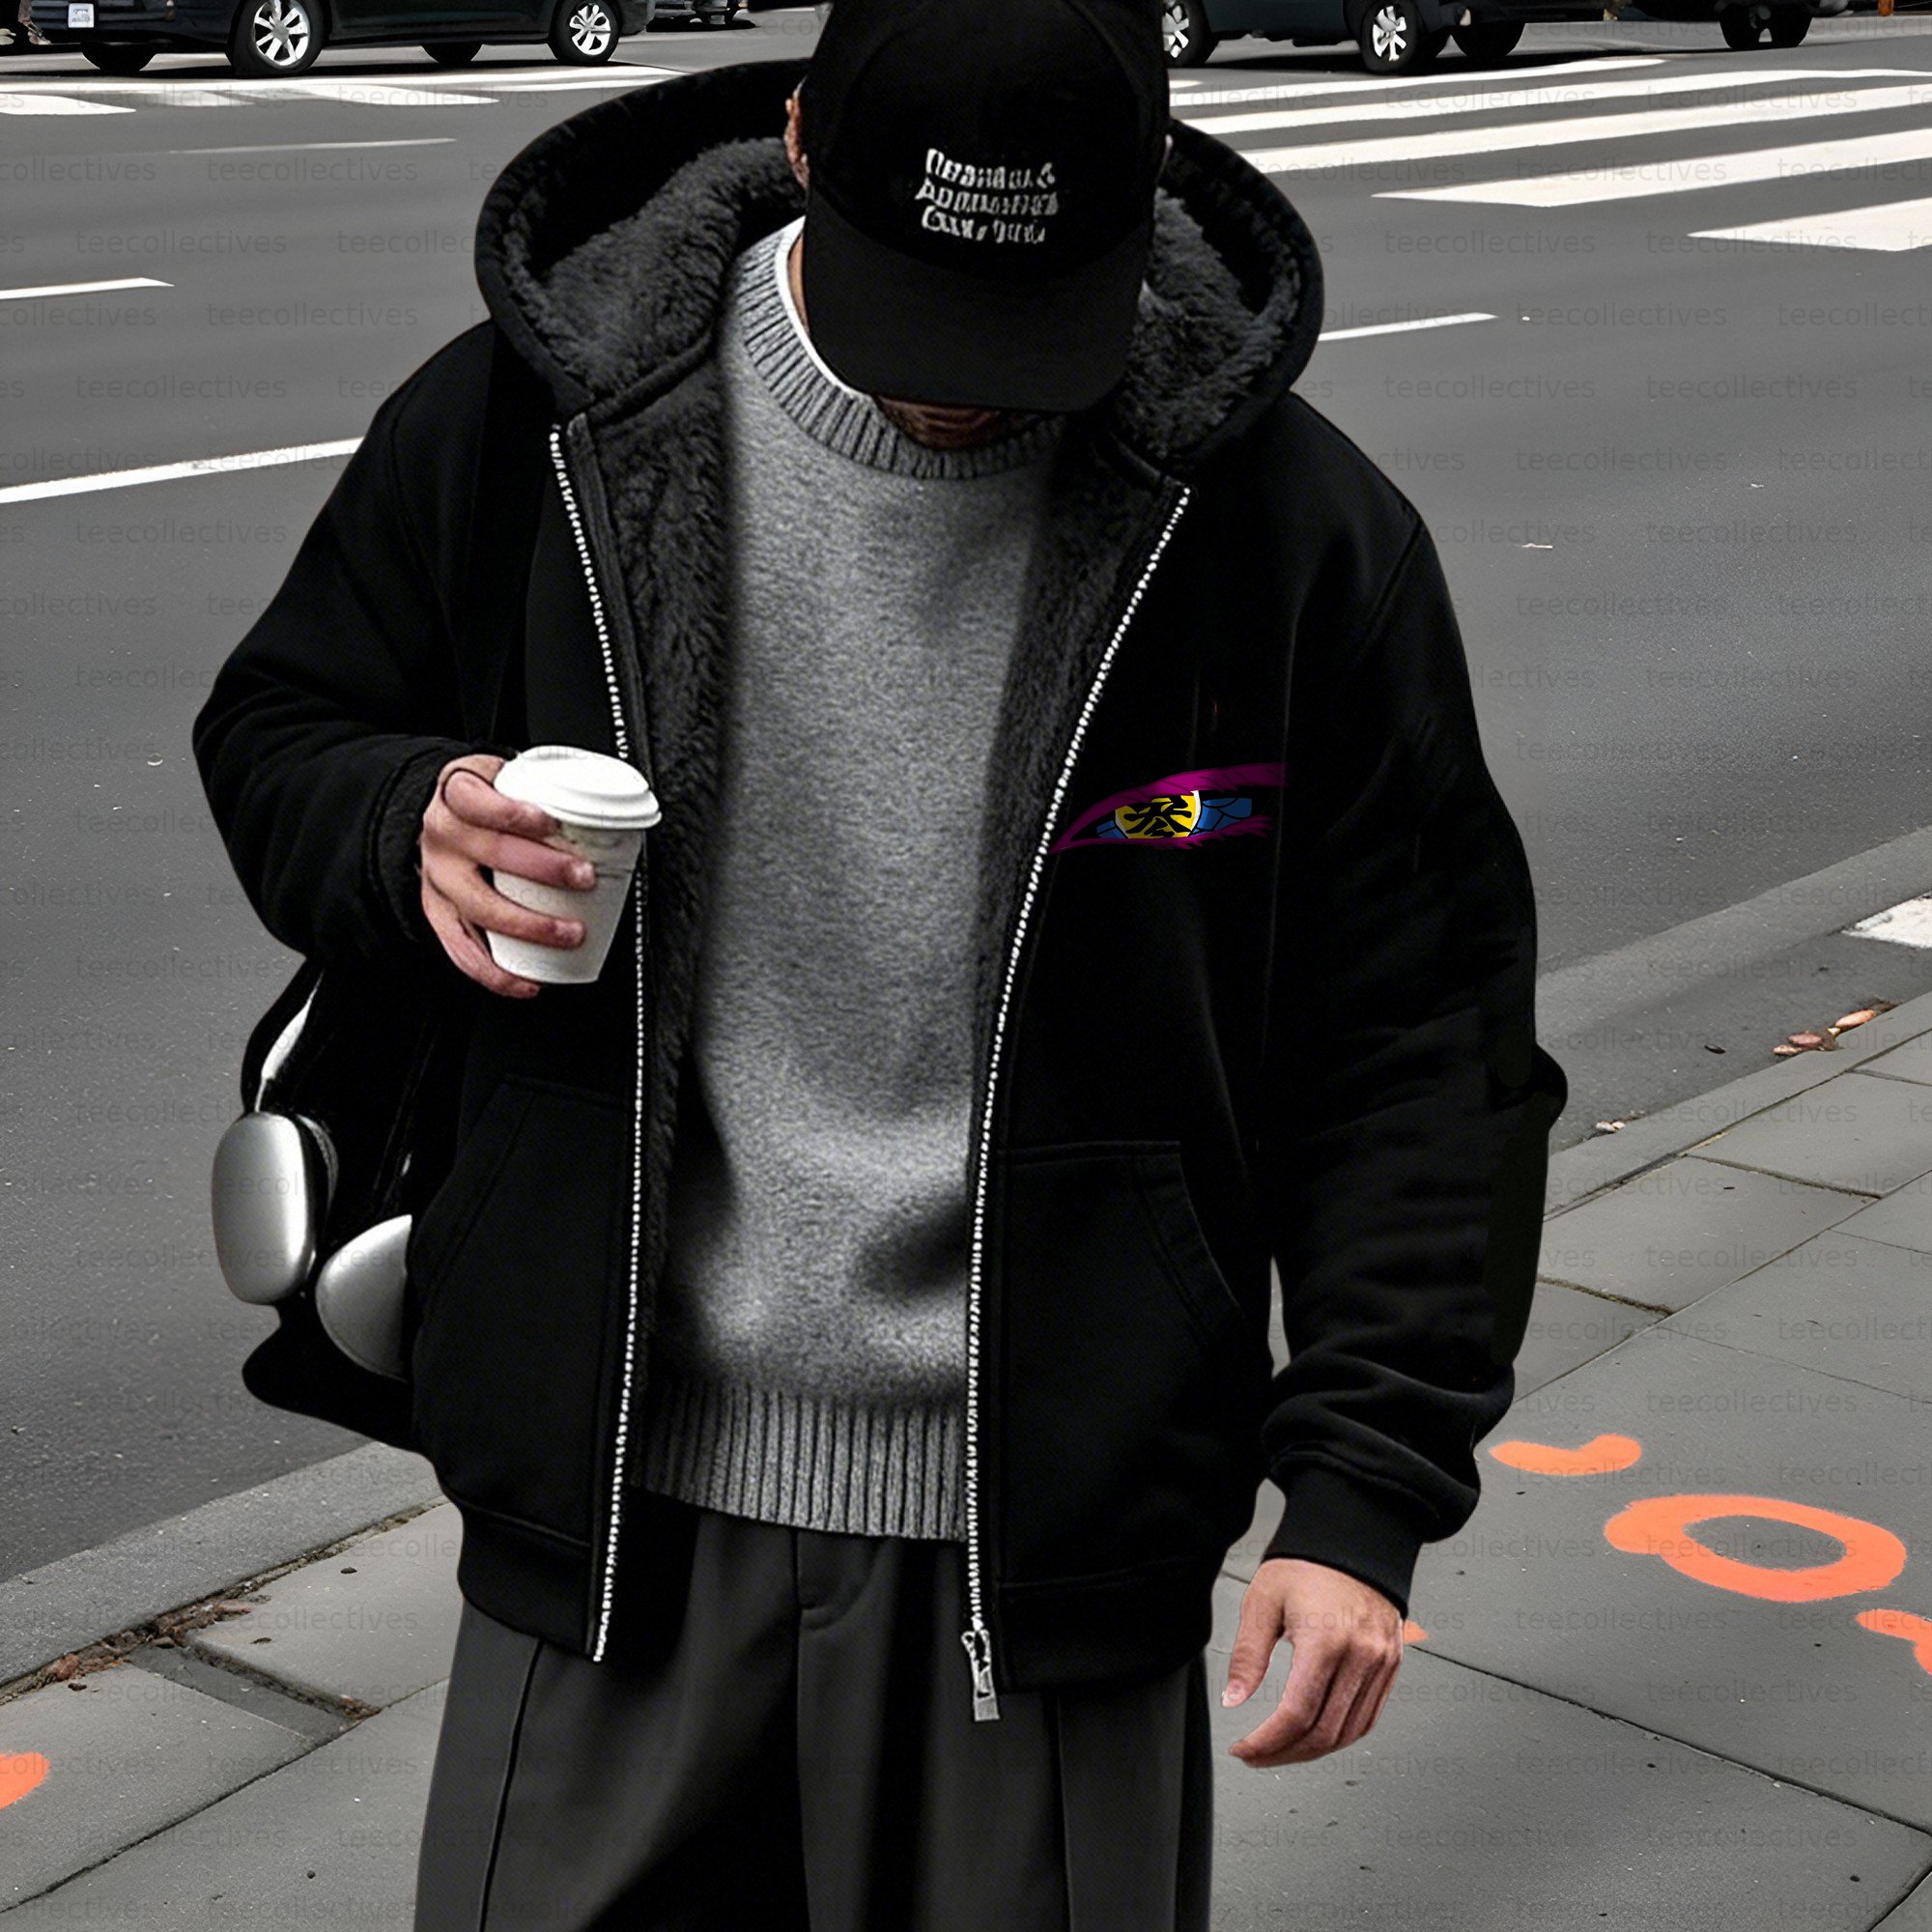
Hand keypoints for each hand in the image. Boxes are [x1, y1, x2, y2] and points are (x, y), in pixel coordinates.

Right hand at [419, 754, 593, 998]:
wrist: (443, 816)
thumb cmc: (488, 799)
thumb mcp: (505, 777)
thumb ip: (541, 787)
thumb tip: (611, 811)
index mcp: (457, 793)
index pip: (477, 800)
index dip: (513, 812)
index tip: (550, 822)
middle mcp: (443, 835)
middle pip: (490, 852)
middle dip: (543, 869)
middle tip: (585, 877)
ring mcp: (438, 877)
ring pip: (479, 907)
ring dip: (529, 925)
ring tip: (570, 932)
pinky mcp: (437, 912)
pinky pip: (462, 949)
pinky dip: (495, 972)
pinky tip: (526, 982)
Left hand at [1221, 1558, 1403, 1766]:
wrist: (1352, 1539)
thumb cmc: (1307, 1564)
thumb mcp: (1263, 1601)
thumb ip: (1248, 1655)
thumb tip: (1233, 1698)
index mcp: (1326, 1640)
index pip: (1296, 1714)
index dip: (1267, 1742)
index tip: (1245, 1749)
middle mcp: (1361, 1655)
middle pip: (1324, 1732)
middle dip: (1285, 1753)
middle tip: (1258, 1756)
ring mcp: (1380, 1662)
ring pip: (1349, 1732)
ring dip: (1312, 1751)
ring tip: (1282, 1750)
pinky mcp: (1390, 1664)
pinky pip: (1369, 1716)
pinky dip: (1341, 1735)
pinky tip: (1317, 1735)